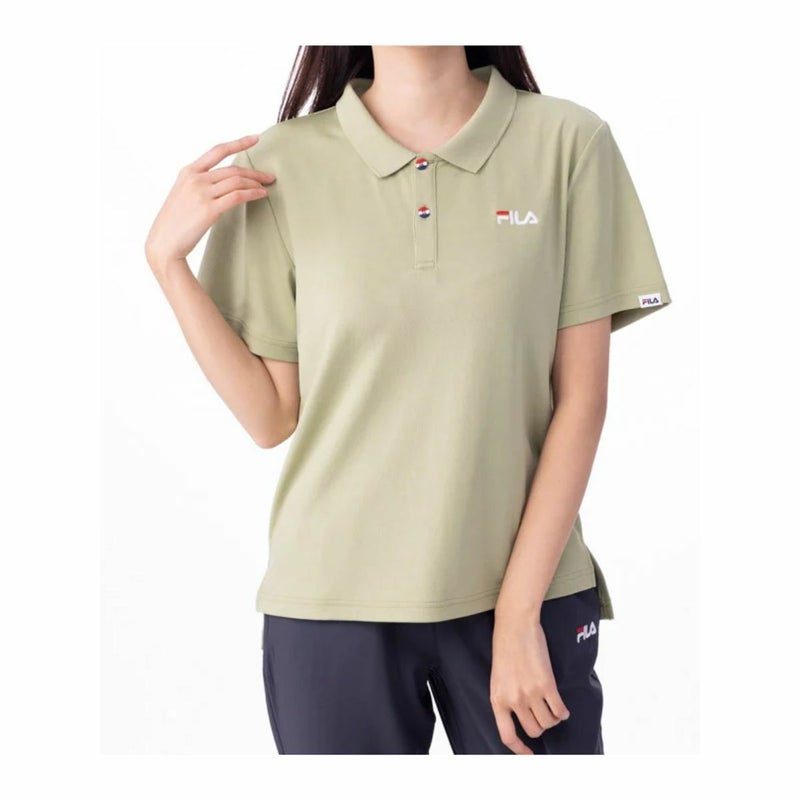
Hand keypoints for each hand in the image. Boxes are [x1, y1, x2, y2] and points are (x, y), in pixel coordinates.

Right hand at [144, 134, 274, 271]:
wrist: (164, 243)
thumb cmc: (175, 223)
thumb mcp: (183, 195)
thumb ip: (200, 185)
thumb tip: (223, 185)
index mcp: (188, 172)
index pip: (217, 151)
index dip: (239, 143)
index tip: (255, 138)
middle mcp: (195, 179)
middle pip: (233, 169)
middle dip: (255, 173)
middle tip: (269, 177)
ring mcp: (202, 193)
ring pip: (237, 181)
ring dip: (256, 184)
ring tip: (266, 188)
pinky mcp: (209, 209)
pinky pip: (237, 196)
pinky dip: (253, 194)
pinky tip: (261, 195)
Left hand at [489, 613, 569, 754]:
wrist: (515, 626)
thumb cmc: (505, 648)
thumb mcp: (498, 677)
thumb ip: (506, 698)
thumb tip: (520, 716)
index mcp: (497, 700)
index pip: (507, 736)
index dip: (519, 749)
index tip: (529, 754)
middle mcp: (513, 700)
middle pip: (534, 730)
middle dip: (541, 726)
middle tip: (543, 715)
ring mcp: (530, 693)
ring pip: (548, 723)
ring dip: (553, 719)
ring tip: (553, 708)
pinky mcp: (546, 684)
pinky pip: (559, 710)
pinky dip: (563, 712)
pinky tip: (562, 708)